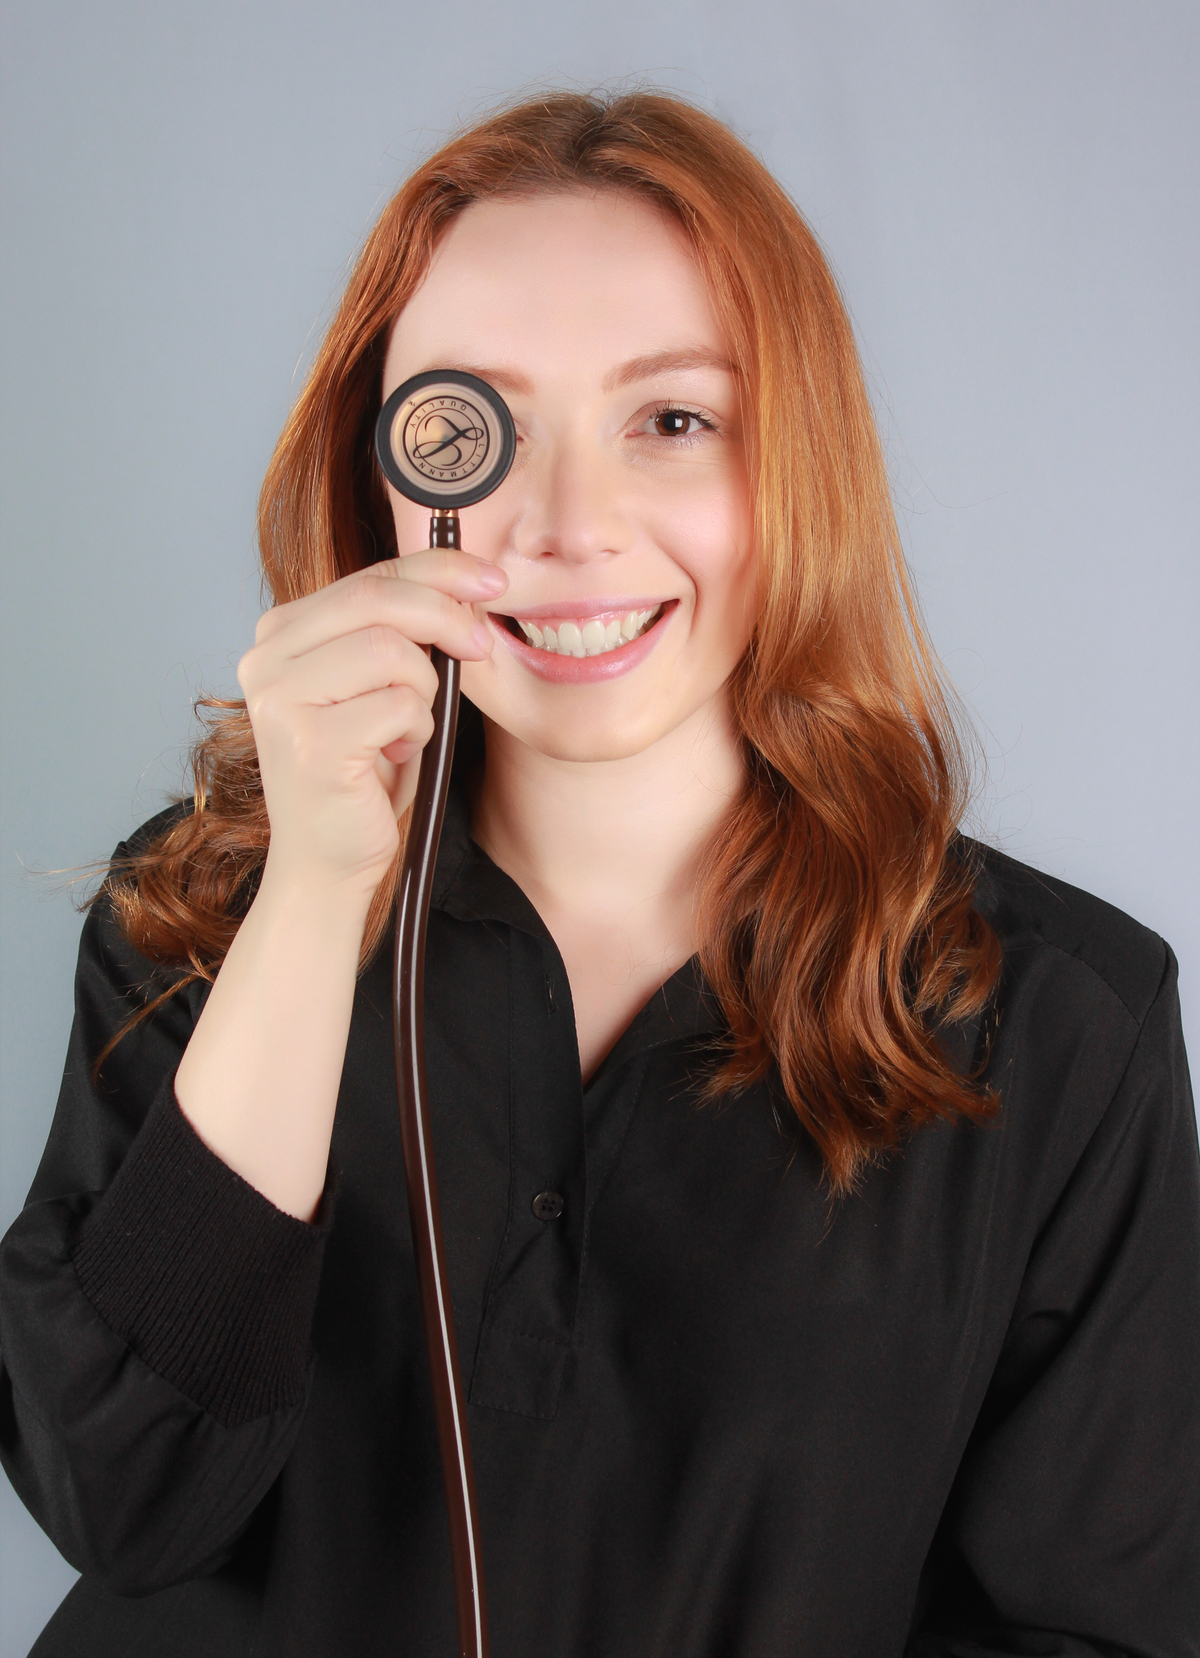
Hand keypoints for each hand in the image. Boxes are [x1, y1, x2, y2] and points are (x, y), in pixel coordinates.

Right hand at [236, 550, 506, 906]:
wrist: (328, 859)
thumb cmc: (361, 773)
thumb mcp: (382, 684)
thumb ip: (401, 630)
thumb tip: (466, 582)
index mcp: (281, 632)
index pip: (370, 575)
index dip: (439, 569)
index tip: (491, 578)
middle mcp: (267, 658)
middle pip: (378, 599)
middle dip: (446, 616)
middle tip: (480, 645)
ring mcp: (281, 699)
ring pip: (391, 651)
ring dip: (423, 692)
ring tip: (408, 728)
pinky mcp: (309, 741)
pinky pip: (397, 705)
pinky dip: (416, 730)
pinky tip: (395, 754)